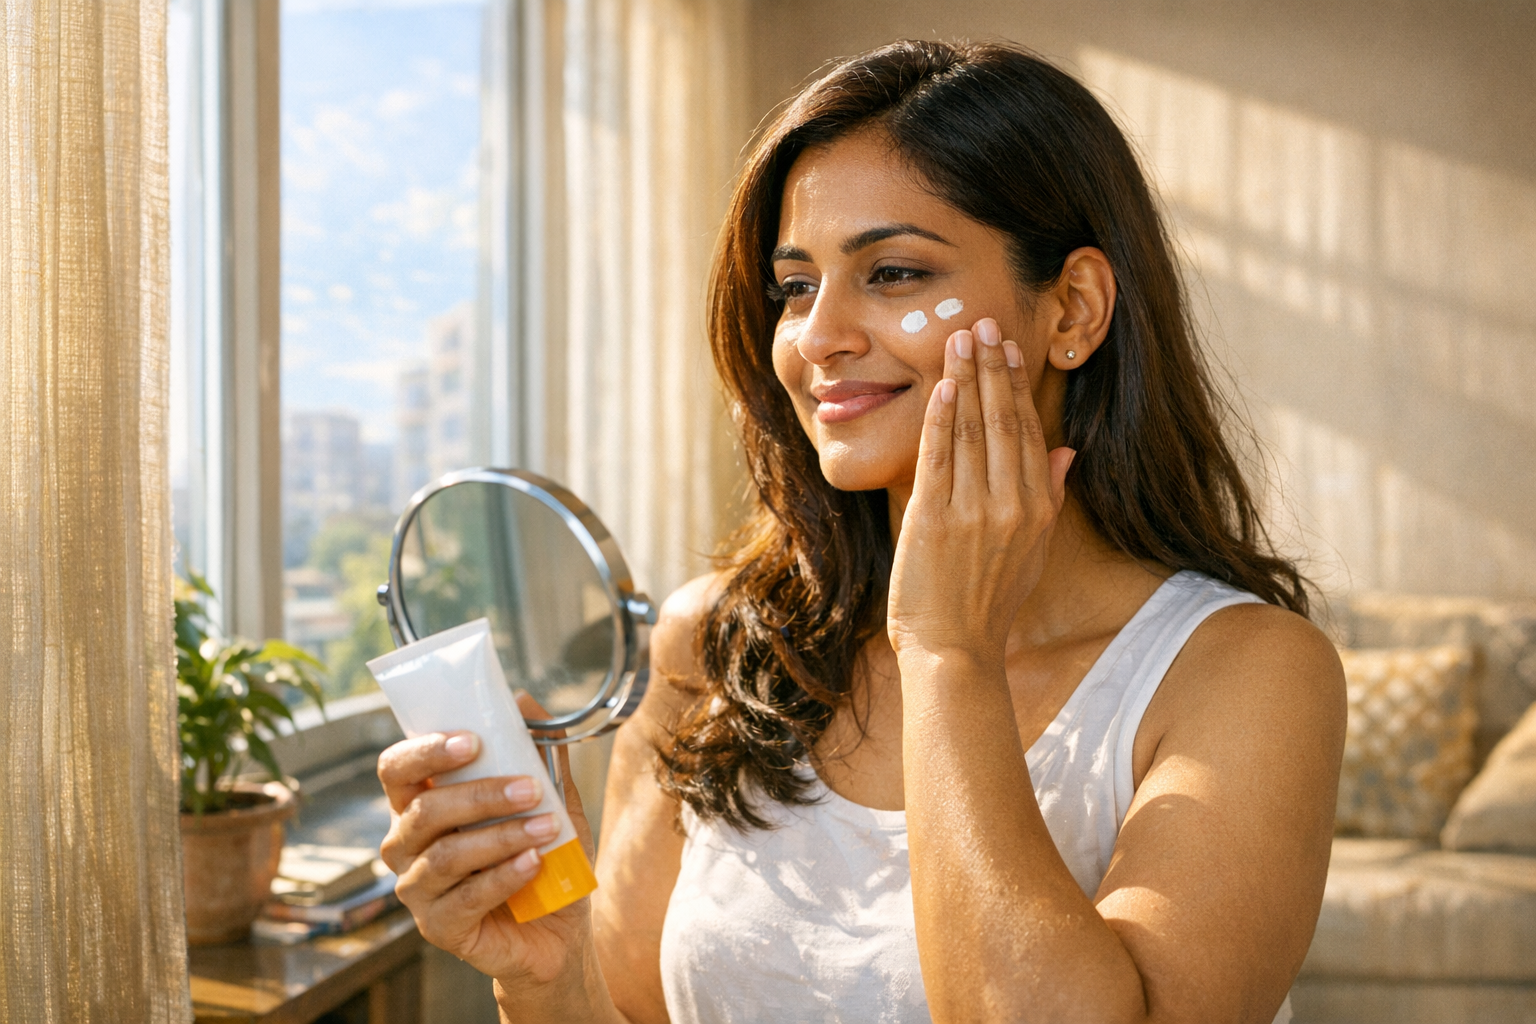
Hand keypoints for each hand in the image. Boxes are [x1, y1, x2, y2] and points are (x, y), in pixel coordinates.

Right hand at [377, 693, 595, 990]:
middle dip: (480, 794)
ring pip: (446, 855)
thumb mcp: (552, 800)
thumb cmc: (543, 857)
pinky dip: (504, 876)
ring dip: (500, 836)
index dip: (425, 751)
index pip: (397, 769)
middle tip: (529, 788)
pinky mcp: (438, 928)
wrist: (558, 930)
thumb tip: (528, 700)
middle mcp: (406, 846)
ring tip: (546, 827)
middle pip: (423, 811)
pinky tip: (534, 862)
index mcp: (420, 805)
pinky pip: (465, 898)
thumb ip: (540, 753)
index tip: (473, 740)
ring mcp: (417, 890)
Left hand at [886, 317, 1074, 665]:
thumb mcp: (1031, 551)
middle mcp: (1012, 506)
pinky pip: (940, 457)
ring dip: (966, 379)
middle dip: (993, 368)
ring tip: (960, 338)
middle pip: (1003, 422)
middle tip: (984, 323)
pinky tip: (944, 385)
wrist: (954, 650)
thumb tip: (1066, 451)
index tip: (1008, 348)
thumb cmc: (987, 602)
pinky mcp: (935, 519)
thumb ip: (1049, 496)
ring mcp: (974, 511)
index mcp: (1037, 510)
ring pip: (972, 430)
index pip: (1028, 432)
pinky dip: (942, 418)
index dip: (1016, 386)